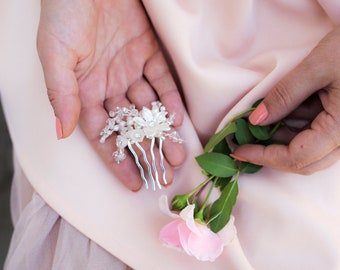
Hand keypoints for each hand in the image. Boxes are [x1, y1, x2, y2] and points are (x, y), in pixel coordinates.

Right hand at [37, 0, 184, 189]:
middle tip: (164, 176)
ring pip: (149, 108)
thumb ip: (62, 94)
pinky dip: (170, 99)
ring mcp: (129, 69)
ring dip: (163, 132)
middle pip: (130, 126)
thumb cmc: (65, 13)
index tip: (132, 182)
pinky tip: (177, 120)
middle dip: (147, 152)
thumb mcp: (56, 56)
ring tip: (178, 156)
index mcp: (84, 91)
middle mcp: (108, 84)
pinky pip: (162, 80)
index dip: (117, 159)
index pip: (103, 135)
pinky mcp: (148, 51)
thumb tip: (63, 132)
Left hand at [232, 26, 339, 174]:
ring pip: (306, 150)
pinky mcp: (339, 123)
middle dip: (269, 153)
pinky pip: (312, 135)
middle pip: (302, 161)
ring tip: (253, 125)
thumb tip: (255, 120)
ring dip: (278, 140)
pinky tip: (276, 114)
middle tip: (242, 142)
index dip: (264, 156)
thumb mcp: (317, 66)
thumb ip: (285, 95)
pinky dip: (290, 128)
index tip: (239, 150)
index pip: (297, 157)